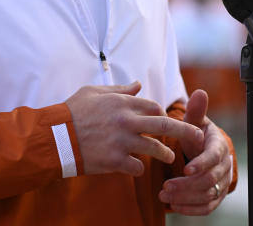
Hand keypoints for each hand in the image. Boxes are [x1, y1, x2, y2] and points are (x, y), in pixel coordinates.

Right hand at [65, 81, 204, 176]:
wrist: (55, 137)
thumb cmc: (72, 112)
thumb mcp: (94, 92)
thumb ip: (119, 90)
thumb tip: (138, 84)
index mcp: (122, 102)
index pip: (153, 106)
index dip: (161, 112)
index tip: (163, 120)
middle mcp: (126, 120)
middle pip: (163, 124)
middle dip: (184, 130)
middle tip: (197, 137)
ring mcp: (122, 142)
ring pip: (155, 149)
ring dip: (164, 154)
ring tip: (169, 157)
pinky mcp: (115, 161)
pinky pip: (137, 167)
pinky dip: (139, 168)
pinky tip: (135, 167)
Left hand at [158, 89, 233, 215]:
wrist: (204, 150)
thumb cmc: (197, 133)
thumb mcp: (195, 121)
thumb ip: (196, 110)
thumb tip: (199, 92)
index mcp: (219, 146)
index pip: (214, 157)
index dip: (201, 164)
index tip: (186, 169)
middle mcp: (224, 166)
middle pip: (210, 180)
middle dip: (187, 185)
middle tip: (165, 186)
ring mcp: (221, 182)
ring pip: (207, 195)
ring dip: (186, 197)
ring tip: (164, 195)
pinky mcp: (216, 195)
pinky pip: (208, 207)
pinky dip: (192, 209)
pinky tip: (174, 206)